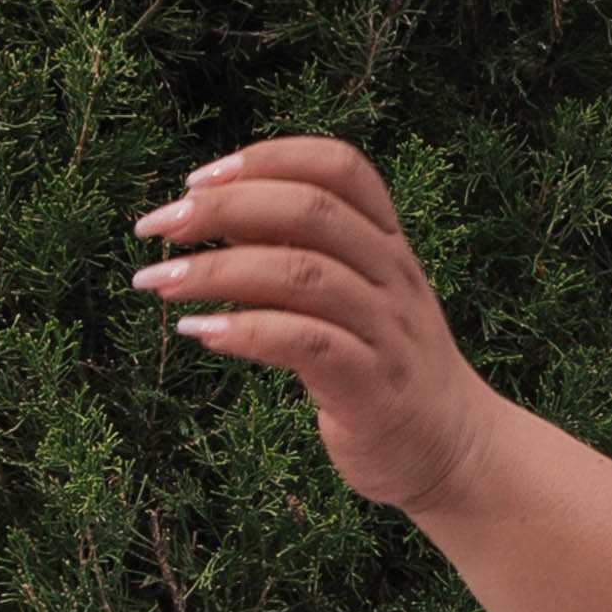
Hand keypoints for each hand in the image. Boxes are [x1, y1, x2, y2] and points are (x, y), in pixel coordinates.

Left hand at [132, 138, 498, 518]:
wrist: (454, 453)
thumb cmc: (383, 368)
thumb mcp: (354, 297)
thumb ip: (299, 251)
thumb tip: (212, 212)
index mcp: (389, 244)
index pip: (339, 168)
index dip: (267, 158)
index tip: (198, 179)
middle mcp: (393, 277)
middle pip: (311, 210)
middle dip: (222, 209)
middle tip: (158, 227)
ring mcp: (387, 332)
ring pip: (301, 274)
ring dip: (215, 271)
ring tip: (156, 282)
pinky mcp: (372, 388)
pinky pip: (303, 342)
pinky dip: (243, 331)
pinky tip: (198, 331)